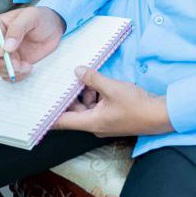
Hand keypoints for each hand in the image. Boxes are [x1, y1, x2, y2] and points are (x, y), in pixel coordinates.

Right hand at [0, 6, 65, 79]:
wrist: (55, 30)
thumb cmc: (41, 18)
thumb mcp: (31, 16)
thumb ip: (18, 29)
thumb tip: (6, 47)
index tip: (1, 52)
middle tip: (17, 62)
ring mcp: (4, 55)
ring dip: (8, 71)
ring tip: (26, 65)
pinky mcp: (13, 64)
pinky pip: (6, 76)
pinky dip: (16, 76)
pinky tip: (29, 67)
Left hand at [52, 67, 173, 136]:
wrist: (159, 114)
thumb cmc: (135, 105)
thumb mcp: (112, 88)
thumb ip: (93, 79)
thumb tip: (77, 71)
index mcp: (90, 122)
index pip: (62, 121)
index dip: (47, 115)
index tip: (36, 108)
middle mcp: (94, 125)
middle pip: (73, 112)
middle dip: (69, 96)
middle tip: (63, 79)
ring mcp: (103, 121)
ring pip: (86, 107)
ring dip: (85, 93)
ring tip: (86, 76)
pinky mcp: (112, 116)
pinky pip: (97, 106)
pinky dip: (95, 95)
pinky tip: (99, 82)